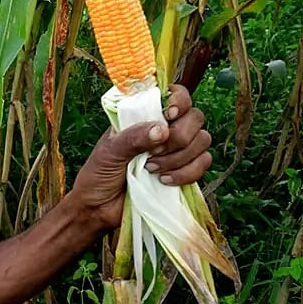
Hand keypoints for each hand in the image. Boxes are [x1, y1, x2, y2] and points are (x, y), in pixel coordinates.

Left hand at [68, 84, 212, 229]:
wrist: (99, 208)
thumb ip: (134, 137)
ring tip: (152, 169)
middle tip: (153, 153)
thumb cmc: (99, 174)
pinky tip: (164, 181)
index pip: (177, 95)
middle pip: (196, 117)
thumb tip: (162, 130)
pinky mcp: (186, 171)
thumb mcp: (110, 151)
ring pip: (203, 141)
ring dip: (180, 158)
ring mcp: (178, 150)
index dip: (179, 101)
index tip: (168, 115)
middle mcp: (167, 129)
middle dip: (179, 137)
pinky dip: (187, 173)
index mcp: (146, 116)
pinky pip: (203, 164)